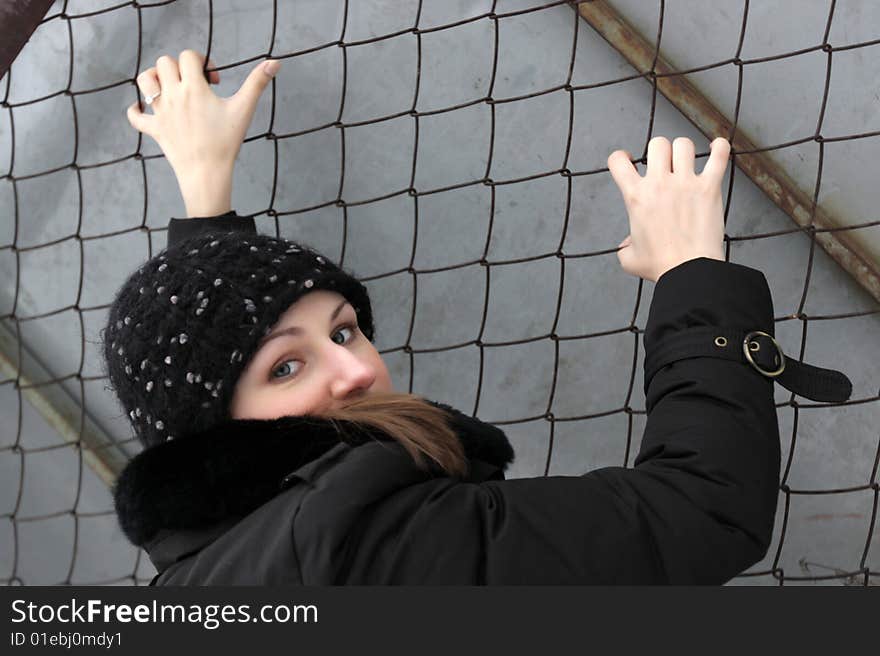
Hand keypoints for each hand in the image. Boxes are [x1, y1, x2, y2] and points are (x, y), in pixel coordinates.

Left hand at [126, 49, 280, 215]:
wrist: (207, 173)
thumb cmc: (226, 142)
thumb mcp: (243, 110)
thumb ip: (257, 83)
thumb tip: (275, 62)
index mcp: (193, 88)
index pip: (188, 56)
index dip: (202, 61)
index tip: (213, 80)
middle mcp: (173, 96)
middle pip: (164, 62)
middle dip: (179, 68)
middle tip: (195, 85)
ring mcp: (160, 112)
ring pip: (144, 81)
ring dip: (155, 79)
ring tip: (170, 89)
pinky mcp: (154, 129)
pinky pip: (135, 116)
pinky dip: (136, 110)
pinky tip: (146, 109)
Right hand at [607, 136, 730, 282]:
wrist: (688, 271)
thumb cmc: (660, 266)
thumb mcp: (629, 258)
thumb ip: (625, 247)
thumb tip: (627, 244)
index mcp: (636, 197)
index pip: (618, 162)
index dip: (620, 158)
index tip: (627, 161)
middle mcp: (659, 184)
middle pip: (657, 144)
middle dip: (658, 151)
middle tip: (663, 164)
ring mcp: (686, 183)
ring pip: (683, 144)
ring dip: (683, 150)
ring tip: (685, 160)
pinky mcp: (709, 187)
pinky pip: (719, 156)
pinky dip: (720, 148)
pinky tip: (718, 147)